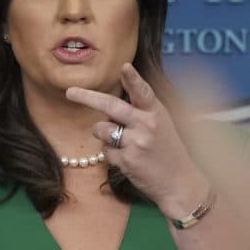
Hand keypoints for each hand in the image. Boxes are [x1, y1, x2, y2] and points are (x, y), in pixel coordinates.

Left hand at [65, 63, 208, 216]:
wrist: (179, 182)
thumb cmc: (168, 150)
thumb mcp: (162, 124)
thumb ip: (141, 110)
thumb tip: (111, 103)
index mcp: (156, 113)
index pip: (143, 92)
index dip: (133, 79)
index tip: (124, 67)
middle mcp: (146, 126)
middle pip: (111, 106)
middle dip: (87, 98)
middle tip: (70, 92)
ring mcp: (136, 144)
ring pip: (102, 129)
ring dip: (103, 133)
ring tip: (121, 142)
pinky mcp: (127, 162)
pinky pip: (105, 151)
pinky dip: (111, 153)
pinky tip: (127, 159)